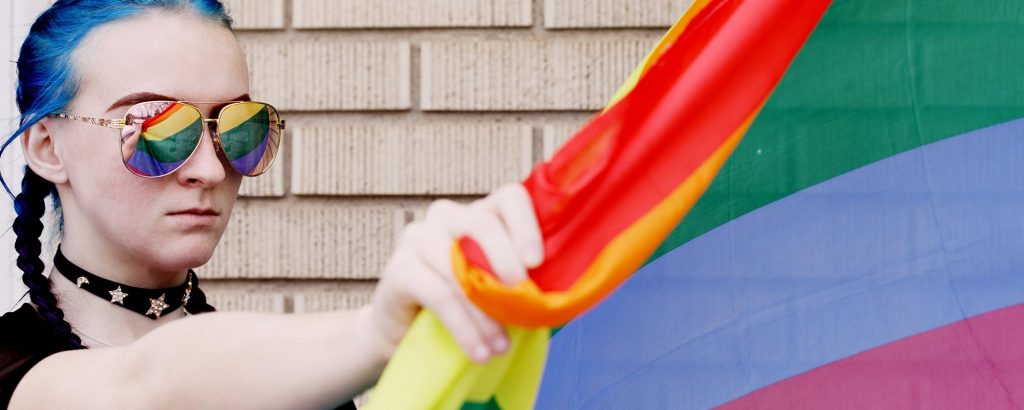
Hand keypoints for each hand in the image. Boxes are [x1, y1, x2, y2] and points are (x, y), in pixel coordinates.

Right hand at [366, 184, 543, 362]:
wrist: (407, 335)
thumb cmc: (466, 307)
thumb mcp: (498, 289)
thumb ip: (524, 282)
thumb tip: (565, 295)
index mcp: (480, 213)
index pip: (508, 197)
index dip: (525, 224)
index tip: (537, 262)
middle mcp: (447, 216)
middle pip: (480, 222)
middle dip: (505, 261)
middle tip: (521, 298)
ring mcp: (418, 237)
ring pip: (457, 265)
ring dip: (485, 311)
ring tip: (502, 346)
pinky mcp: (398, 268)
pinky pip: (437, 294)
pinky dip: (463, 327)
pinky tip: (479, 352)